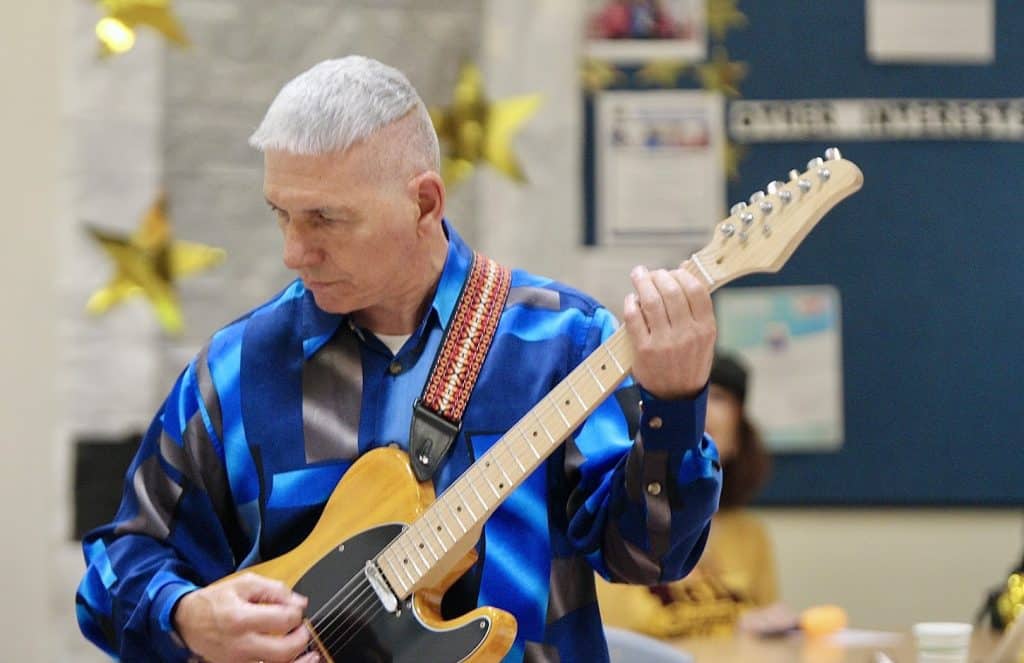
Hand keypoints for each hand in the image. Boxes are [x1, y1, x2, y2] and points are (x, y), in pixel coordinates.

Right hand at [173, 572, 319, 662]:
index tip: (296, 610)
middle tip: (303, 629)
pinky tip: (294, 660)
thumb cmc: (217, 601)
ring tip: (310, 652)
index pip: (283, 620)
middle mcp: (240, 644)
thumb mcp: (244, 584)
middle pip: (283, 651)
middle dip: (302, 639)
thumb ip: (275, 590)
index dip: (297, 614)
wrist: (188, 621)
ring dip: (298, 659)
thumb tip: (300, 603)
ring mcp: (237, 661)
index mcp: (241, 618)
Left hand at [623, 264, 715, 399]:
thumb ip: (695, 306)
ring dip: (642, 282)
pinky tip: (632, 299)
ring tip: (638, 275)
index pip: (695, 289)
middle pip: (671, 291)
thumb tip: (683, 267)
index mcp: (706, 328)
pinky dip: (631, 303)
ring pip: (651, 301)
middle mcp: (687, 334)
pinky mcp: (644, 350)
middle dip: (658, 275)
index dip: (681, 274)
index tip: (672, 272)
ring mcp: (665, 342)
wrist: (676, 397)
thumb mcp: (703, 337)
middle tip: (651, 273)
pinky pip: (634, 317)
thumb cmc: (689, 361)